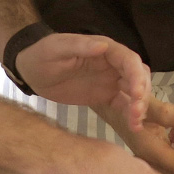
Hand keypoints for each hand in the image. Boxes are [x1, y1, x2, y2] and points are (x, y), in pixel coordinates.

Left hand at [17, 34, 150, 132]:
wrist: (31, 71)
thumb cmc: (42, 55)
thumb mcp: (57, 48)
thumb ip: (80, 46)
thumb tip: (103, 46)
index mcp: (106, 49)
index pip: (129, 60)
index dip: (137, 76)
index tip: (135, 93)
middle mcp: (113, 64)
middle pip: (138, 77)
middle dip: (142, 94)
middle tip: (136, 112)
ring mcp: (111, 81)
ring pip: (136, 92)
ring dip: (140, 106)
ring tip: (135, 123)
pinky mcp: (105, 96)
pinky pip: (124, 105)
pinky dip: (131, 115)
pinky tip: (134, 127)